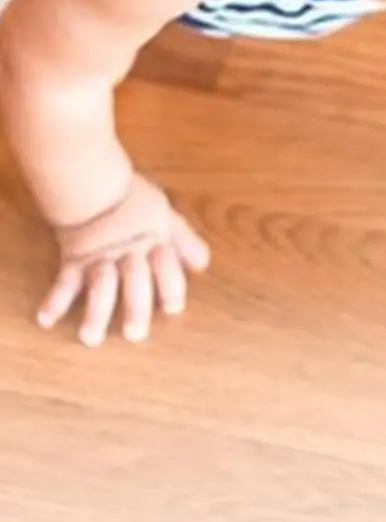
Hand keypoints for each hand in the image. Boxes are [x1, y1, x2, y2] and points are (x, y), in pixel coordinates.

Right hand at [38, 174, 211, 345]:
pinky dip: (54, 301)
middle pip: (134, 282)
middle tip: (134, 335)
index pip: (167, 268)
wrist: (91, 182)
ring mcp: (99, 258)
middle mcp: (128, 254)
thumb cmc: (133, 201)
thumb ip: (184, 241)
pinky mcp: (74, 260)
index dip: (170, 287)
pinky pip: (63, 282)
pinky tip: (46, 320)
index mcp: (154, 244)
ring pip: (99, 286)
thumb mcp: (165, 216)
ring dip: (95, 313)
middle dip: (134, 308)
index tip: (172, 309)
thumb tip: (203, 265)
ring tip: (90, 339)